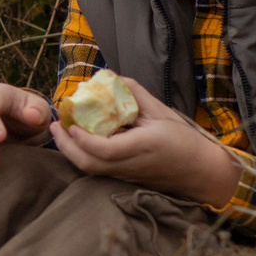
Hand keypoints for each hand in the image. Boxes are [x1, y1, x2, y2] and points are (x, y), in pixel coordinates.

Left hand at [45, 77, 239, 205]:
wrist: (201, 172)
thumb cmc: (184, 140)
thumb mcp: (161, 112)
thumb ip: (135, 94)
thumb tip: (110, 77)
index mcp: (141, 147)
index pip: (104, 149)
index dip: (83, 138)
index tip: (71, 122)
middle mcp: (130, 165)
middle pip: (89, 164)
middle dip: (66, 146)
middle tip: (53, 126)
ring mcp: (126, 175)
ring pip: (90, 170)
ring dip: (71, 152)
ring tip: (60, 132)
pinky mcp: (125, 178)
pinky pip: (97, 170)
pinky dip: (82, 156)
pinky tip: (77, 141)